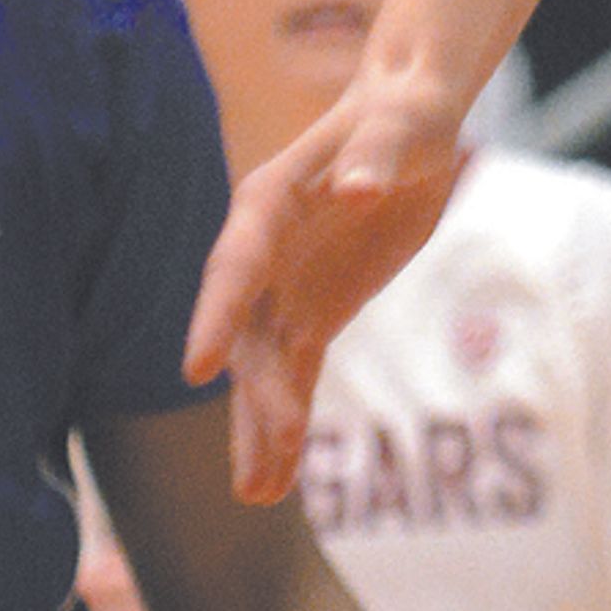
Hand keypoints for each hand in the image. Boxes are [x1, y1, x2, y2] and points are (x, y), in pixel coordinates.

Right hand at [185, 65, 470, 496]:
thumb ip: (375, 156)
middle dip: (255, 392)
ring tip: (259, 496)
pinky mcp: (314, 314)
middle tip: (274, 452)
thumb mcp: (400, 128)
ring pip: (264, 368)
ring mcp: (284, 288)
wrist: (411, 122)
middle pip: (249, 331)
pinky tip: (281, 480)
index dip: (216, 315)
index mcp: (268, 201)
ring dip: (260, 427)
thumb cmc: (402, 114)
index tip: (199, 369)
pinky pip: (297, 375)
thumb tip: (357, 189)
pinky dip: (290, 422)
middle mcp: (263, 253)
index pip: (235, 264)